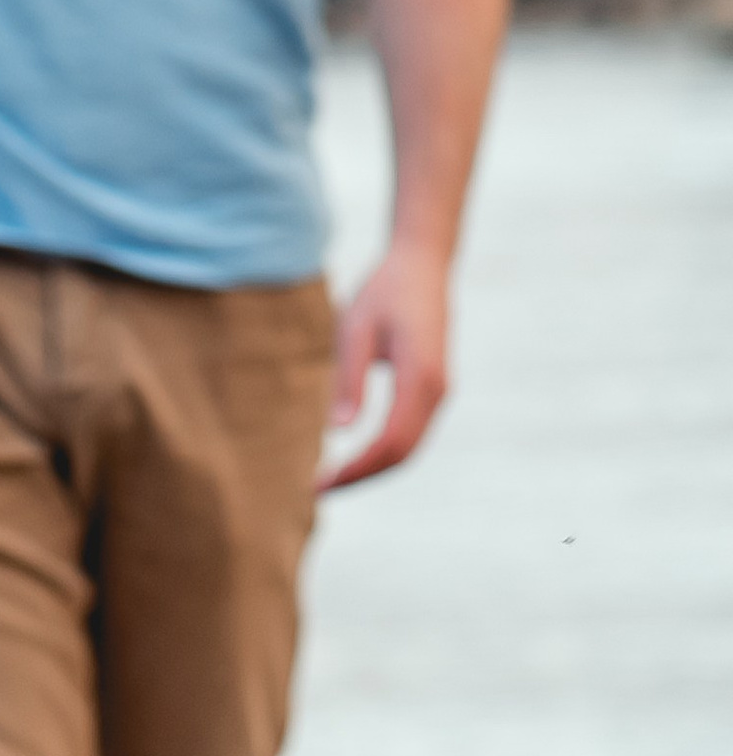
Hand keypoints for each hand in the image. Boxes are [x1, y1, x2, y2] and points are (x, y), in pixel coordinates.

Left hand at [322, 237, 452, 490]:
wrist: (421, 265)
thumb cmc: (383, 292)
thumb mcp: (355, 329)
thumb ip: (349, 379)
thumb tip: (339, 431)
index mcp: (420, 376)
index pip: (390, 441)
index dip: (356, 468)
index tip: (320, 483)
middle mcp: (437, 390)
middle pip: (402, 454)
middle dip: (361, 477)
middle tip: (317, 490)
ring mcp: (439, 391)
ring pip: (409, 448)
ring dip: (371, 468)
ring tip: (329, 479)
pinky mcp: (432, 390)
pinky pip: (410, 433)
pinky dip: (382, 453)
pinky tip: (351, 458)